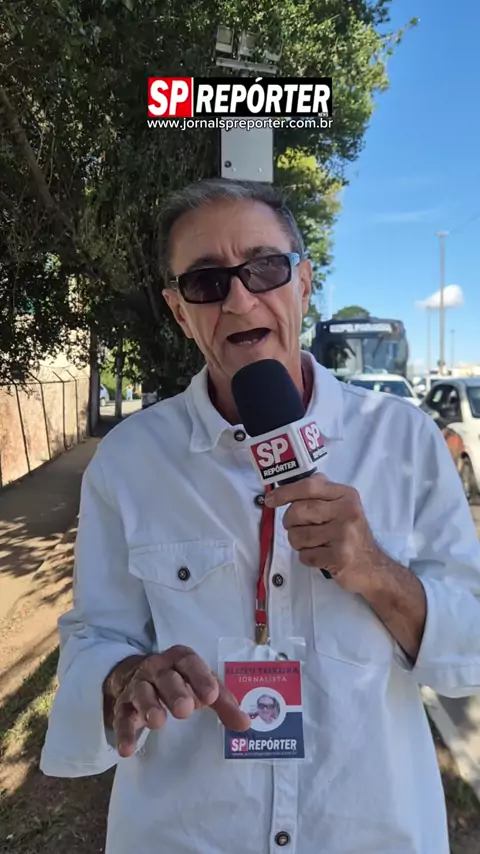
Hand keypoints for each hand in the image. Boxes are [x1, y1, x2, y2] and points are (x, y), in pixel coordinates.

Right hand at [105, 645, 250, 756]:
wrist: (136, 674)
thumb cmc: (180, 681)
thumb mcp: (201, 685)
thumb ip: (223, 704)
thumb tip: (245, 725)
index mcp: (180, 659)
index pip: (191, 663)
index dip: (201, 678)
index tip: (211, 697)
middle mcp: (158, 668)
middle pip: (166, 677)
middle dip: (176, 692)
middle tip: (185, 710)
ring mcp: (138, 685)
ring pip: (142, 692)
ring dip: (149, 706)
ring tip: (158, 723)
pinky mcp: (123, 705)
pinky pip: (122, 717)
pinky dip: (124, 732)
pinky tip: (128, 749)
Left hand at [265, 474, 382, 594]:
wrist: (373, 567)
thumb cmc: (351, 534)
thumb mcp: (344, 506)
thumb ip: (322, 492)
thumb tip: (289, 484)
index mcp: (346, 495)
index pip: (309, 486)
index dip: (285, 492)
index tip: (270, 500)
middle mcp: (347, 511)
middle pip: (298, 511)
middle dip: (290, 523)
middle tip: (296, 528)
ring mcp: (345, 535)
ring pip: (298, 536)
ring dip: (298, 543)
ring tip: (313, 544)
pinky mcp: (340, 557)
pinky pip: (305, 555)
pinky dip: (307, 557)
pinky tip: (321, 556)